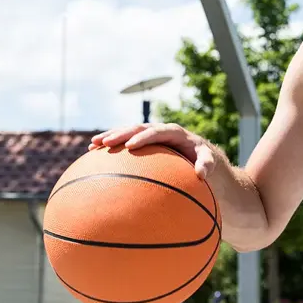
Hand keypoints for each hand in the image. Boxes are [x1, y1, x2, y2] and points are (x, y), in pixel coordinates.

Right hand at [89, 123, 218, 178]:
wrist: (197, 153)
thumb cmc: (202, 158)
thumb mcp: (209, 160)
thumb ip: (207, 164)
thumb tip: (201, 174)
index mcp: (174, 132)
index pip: (157, 132)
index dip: (143, 137)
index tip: (131, 146)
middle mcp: (159, 130)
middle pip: (137, 128)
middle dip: (121, 134)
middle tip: (105, 143)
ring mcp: (148, 134)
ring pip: (126, 132)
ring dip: (110, 137)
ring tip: (93, 145)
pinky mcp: (141, 141)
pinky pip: (123, 141)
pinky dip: (110, 145)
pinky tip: (93, 153)